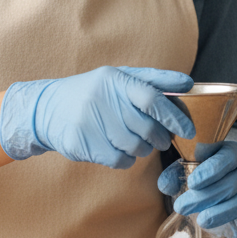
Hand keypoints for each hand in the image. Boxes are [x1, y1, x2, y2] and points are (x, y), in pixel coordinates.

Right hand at [0, 66, 194, 168]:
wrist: (47, 109)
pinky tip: (119, 150)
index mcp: (115, 79)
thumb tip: (188, 83)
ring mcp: (89, 122)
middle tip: (162, 139)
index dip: (174, 116)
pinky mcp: (81, 143)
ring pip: (135, 146)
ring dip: (143, 149)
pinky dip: (127, 159)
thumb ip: (153, 80)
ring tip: (137, 142)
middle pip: (146, 127)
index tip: (189, 129)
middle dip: (161, 137)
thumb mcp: (118, 77)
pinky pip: (119, 160)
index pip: (153, 98)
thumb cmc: (93, 92)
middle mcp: (101, 98)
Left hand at [157, 140, 236, 237]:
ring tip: (201, 222)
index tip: (191, 183)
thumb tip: (165, 185)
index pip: (225, 159)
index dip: (210, 172)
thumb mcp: (192, 161)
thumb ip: (177, 171)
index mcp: (232, 151)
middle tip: (181, 207)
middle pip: (232, 183)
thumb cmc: (207, 163)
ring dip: (222, 213)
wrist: (233, 166)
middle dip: (206, 197)